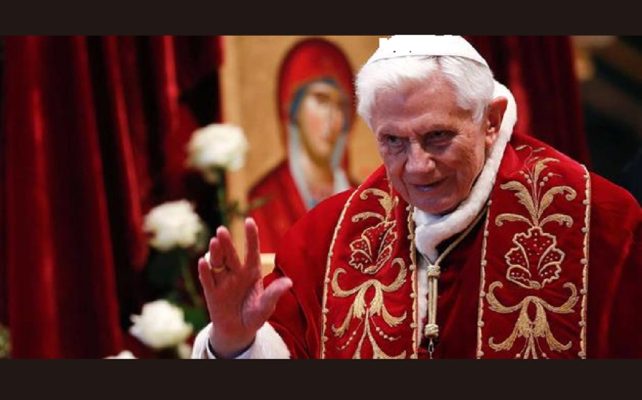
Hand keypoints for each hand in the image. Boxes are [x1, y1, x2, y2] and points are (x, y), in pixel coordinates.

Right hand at [197, 217, 291, 357]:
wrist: (238, 332)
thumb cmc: (254, 315)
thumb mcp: (266, 306)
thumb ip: (274, 294)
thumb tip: (289, 282)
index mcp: (252, 272)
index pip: (251, 251)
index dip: (251, 237)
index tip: (249, 221)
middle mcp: (236, 272)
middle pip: (231, 255)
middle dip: (227, 243)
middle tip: (222, 230)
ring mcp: (223, 281)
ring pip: (218, 263)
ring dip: (215, 252)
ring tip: (214, 241)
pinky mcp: (212, 292)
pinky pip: (207, 280)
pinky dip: (205, 271)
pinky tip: (203, 261)